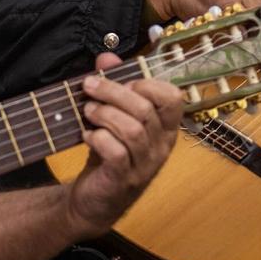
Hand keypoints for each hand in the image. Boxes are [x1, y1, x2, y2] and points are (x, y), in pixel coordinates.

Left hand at [63, 53, 183, 234]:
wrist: (93, 203)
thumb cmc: (107, 155)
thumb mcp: (112, 118)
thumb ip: (112, 85)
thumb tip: (106, 57)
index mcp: (164, 128)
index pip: (173, 98)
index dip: (147, 83)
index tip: (123, 82)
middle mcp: (161, 147)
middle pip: (146, 109)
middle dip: (113, 92)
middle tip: (88, 88)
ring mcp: (145, 165)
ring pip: (133, 130)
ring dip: (105, 114)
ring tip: (87, 112)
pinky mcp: (124, 180)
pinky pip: (117, 153)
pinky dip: (99, 138)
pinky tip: (87, 136)